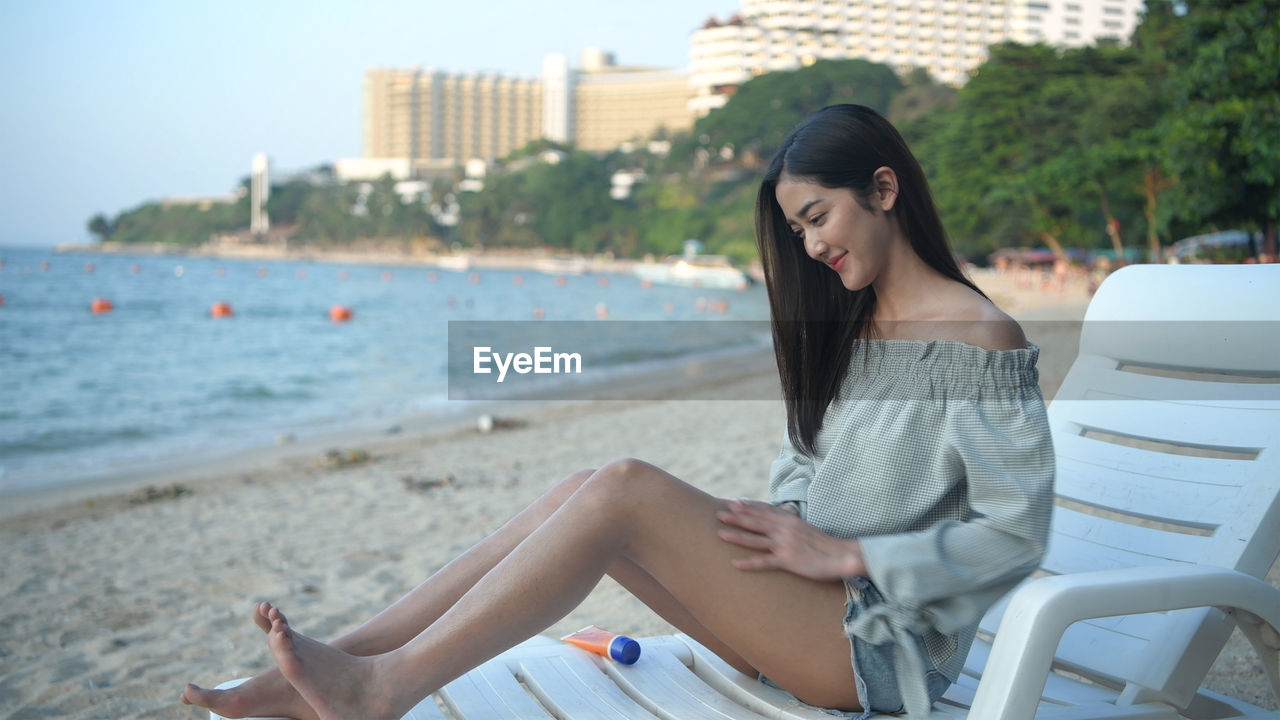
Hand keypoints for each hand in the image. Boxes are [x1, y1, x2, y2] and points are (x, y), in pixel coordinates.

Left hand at [716, 499, 864, 580]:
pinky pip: (765, 562)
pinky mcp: (788, 561)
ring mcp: (785, 545)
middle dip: (736, 517)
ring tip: (720, 534)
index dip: (748, 506)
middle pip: (756, 521)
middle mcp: (784, 529)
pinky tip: (735, 563)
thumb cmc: (824, 543)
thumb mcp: (806, 527)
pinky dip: (749, 563)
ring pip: (756, 539)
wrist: (842, 555)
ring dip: (737, 536)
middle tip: (718, 513)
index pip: (764, 510)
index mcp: (789, 520)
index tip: (733, 502)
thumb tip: (781, 518)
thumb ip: (791, 522)